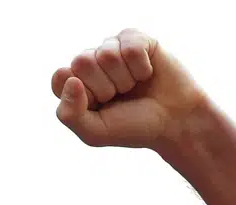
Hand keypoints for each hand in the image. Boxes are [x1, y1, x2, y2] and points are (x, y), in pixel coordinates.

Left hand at [50, 29, 206, 149]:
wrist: (174, 122)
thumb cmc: (133, 127)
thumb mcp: (95, 133)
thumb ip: (70, 114)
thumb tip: (70, 79)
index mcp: (75, 85)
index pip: (60, 77)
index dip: (82, 95)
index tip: (99, 107)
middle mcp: (91, 64)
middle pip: (81, 62)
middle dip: (104, 87)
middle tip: (120, 97)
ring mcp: (112, 49)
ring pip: (107, 54)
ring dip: (125, 79)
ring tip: (134, 87)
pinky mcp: (134, 40)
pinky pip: (130, 47)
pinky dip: (141, 67)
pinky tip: (147, 74)